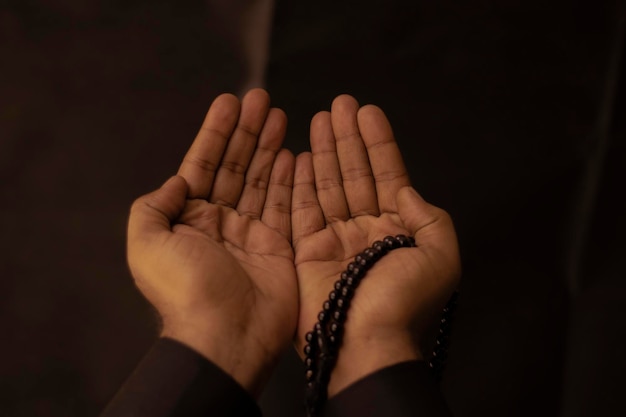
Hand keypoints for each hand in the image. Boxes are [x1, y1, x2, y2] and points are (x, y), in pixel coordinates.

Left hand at [127, 89, 296, 396]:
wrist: (225, 335)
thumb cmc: (184, 290)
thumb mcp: (146, 244)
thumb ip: (154, 205)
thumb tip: (177, 181)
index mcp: (188, 219)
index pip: (204, 165)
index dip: (216, 133)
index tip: (229, 102)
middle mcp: (220, 222)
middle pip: (236, 166)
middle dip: (247, 132)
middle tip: (261, 99)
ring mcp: (251, 233)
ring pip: (262, 180)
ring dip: (269, 147)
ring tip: (278, 115)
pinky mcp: (279, 246)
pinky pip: (286, 204)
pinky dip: (290, 179)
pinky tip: (295, 154)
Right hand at [291, 95, 460, 394]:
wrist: (366, 342)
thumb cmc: (404, 300)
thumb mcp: (440, 256)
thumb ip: (429, 217)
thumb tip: (406, 190)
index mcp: (398, 230)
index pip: (387, 176)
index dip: (378, 143)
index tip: (367, 112)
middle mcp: (366, 230)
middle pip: (356, 175)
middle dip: (348, 139)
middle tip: (340, 104)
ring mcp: (335, 240)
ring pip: (329, 186)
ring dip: (326, 151)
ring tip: (320, 118)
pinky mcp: (306, 251)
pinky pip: (302, 209)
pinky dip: (302, 182)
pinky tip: (301, 156)